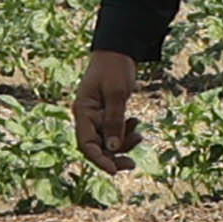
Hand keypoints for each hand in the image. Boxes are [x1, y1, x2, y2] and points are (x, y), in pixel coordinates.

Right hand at [73, 50, 141, 176]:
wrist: (119, 50)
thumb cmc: (114, 68)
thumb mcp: (117, 93)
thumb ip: (114, 121)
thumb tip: (113, 148)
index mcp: (83, 111)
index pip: (86, 144)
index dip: (99, 160)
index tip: (114, 171)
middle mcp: (87, 117)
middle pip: (96, 147)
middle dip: (113, 156)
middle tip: (132, 164)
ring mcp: (96, 116)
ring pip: (107, 142)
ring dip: (123, 143)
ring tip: (139, 134)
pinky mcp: (107, 114)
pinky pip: (114, 132)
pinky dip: (125, 133)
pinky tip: (136, 123)